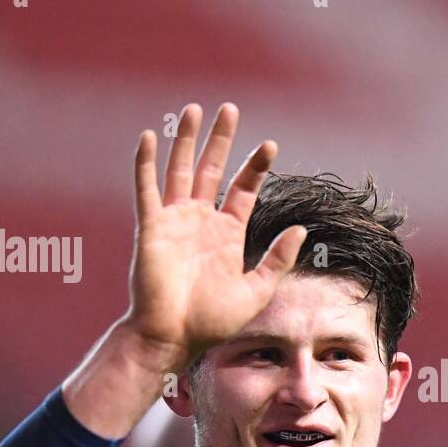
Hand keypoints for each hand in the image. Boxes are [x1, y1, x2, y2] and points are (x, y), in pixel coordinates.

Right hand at [125, 102, 306, 370]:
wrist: (174, 336)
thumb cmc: (213, 321)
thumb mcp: (256, 290)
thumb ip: (278, 259)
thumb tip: (302, 230)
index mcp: (226, 234)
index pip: (242, 189)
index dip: (255, 167)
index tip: (270, 145)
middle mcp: (200, 221)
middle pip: (213, 170)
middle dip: (222, 140)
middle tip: (230, 109)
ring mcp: (175, 221)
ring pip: (181, 169)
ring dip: (187, 140)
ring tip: (196, 110)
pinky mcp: (151, 227)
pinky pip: (147, 189)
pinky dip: (146, 163)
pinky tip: (150, 136)